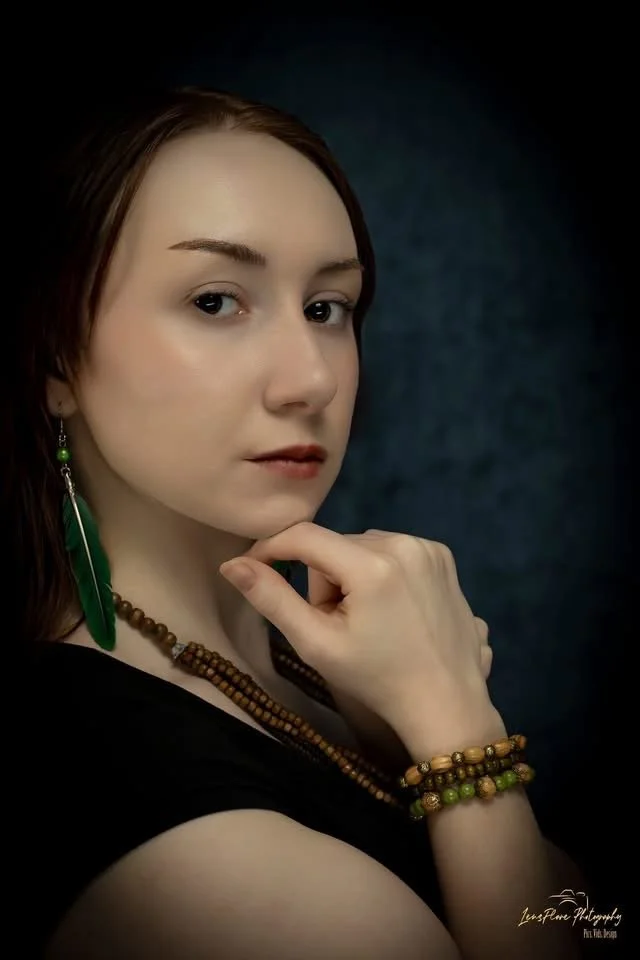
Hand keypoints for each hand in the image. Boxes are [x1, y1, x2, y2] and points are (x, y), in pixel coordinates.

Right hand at [220, 523, 494, 736]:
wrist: (446, 704)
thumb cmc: (377, 680)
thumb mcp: (317, 644)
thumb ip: (272, 599)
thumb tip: (232, 564)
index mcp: (373, 564)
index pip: (305, 536)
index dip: (271, 549)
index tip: (252, 569)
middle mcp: (405, 544)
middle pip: (334, 547)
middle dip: (326, 582)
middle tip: (339, 626)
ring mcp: (430, 549)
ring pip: (361, 548)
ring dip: (353, 577)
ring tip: (370, 623)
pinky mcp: (444, 557)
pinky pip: (391, 551)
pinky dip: (381, 574)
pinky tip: (394, 612)